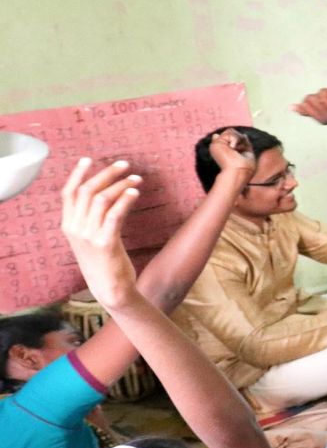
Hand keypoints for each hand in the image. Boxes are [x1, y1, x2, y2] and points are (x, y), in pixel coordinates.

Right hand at [59, 158, 141, 308]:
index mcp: (68, 225)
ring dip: (120, 185)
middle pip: (86, 191)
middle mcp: (75, 228)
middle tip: (124, 164)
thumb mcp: (89, 237)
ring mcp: (88, 236)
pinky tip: (135, 192)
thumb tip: (102, 192)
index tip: (89, 159)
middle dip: (106, 174)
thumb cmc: (103, 260)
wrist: (110, 288)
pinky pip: (114, 215)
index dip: (78, 174)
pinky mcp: (105, 243)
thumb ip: (90, 217)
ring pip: (101, 199)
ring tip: (136, 178)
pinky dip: (125, 200)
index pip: (68, 193)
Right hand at [207, 129, 255, 175]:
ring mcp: (217, 145)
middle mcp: (221, 147)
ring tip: (235, 150)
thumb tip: (244, 134)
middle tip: (240, 151)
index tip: (243, 149)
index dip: (242, 140)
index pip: (234, 137)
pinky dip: (235, 139)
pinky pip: (230, 132)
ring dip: (238, 139)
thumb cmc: (245, 167)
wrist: (238, 172)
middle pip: (233, 132)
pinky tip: (232, 149)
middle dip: (241, 140)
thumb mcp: (248, 153)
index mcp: (226, 150)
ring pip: (230, 131)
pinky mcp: (216, 143)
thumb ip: (245, 144)